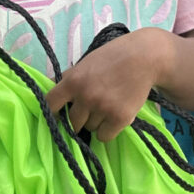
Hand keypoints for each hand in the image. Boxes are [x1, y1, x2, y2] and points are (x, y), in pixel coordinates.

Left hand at [45, 28, 165, 141]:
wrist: (145, 57)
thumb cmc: (113, 57)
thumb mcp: (87, 62)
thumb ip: (69, 76)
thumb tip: (48, 87)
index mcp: (73, 80)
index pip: (50, 104)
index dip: (52, 112)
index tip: (58, 115)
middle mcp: (86, 96)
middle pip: (72, 122)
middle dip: (80, 117)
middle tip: (92, 106)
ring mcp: (103, 108)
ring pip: (90, 128)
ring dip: (96, 121)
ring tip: (108, 104)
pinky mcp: (120, 118)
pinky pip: (104, 136)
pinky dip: (108, 129)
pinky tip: (115, 115)